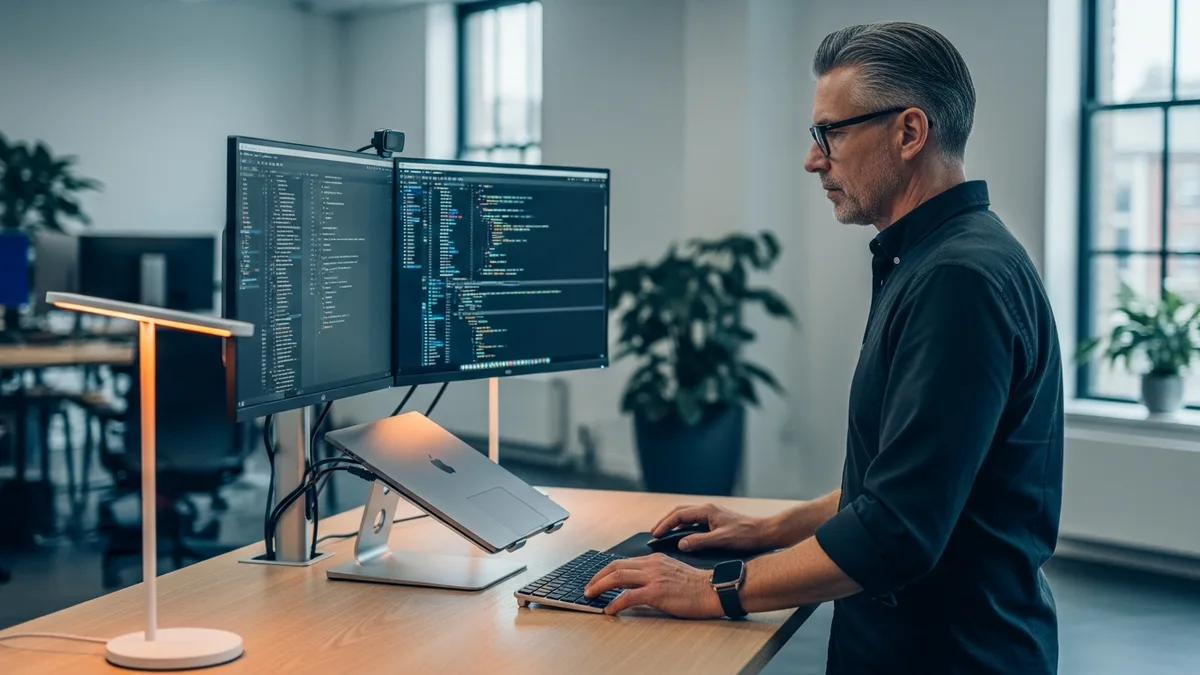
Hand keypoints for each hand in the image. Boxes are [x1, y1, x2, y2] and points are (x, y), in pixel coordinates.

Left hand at [584, 553, 723, 617]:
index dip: (606, 571)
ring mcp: (653, 577)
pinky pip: (628, 596)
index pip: (623, 562)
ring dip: (600, 587)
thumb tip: (637, 584)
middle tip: (588, 588)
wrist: (713, 590)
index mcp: (655, 559)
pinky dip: (615, 603)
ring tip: (590, 596)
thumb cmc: (696, 585)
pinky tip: (609, 610)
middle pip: (615, 566)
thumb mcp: (671, 571)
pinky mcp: (656, 592)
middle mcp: (651, 565)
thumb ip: (654, 573)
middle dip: (597, 577)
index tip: (597, 579)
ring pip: (617, 577)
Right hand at [652, 503, 776, 552]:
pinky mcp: (716, 521)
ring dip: (674, 524)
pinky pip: (694, 522)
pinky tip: (682, 537)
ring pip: (687, 516)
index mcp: (707, 511)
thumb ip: (700, 541)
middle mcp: (708, 510)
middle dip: (666, 522)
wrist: (765, 533)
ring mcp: (712, 514)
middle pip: (680, 512)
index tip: (655, 534)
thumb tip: (680, 544)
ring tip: (664, 534)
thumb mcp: (721, 540)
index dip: (665, 524)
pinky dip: (684, 527)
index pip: (679, 515)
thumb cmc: (746, 535)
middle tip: (654, 533)